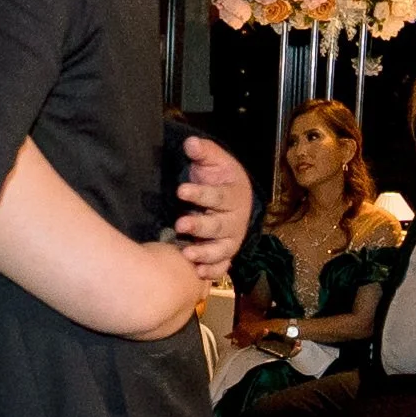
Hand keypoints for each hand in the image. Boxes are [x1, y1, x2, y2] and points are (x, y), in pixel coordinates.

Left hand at [176, 136, 253, 280]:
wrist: (232, 198)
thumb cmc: (219, 179)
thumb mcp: (213, 162)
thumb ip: (203, 153)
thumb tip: (190, 143)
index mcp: (234, 195)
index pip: (218, 196)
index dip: (200, 194)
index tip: (180, 191)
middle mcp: (235, 220)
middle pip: (219, 226)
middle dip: (200, 226)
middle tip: (180, 224)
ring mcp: (230, 240)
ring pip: (221, 250)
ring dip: (205, 253)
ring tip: (187, 253)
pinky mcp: (224, 255)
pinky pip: (221, 267)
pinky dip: (212, 272)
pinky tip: (198, 273)